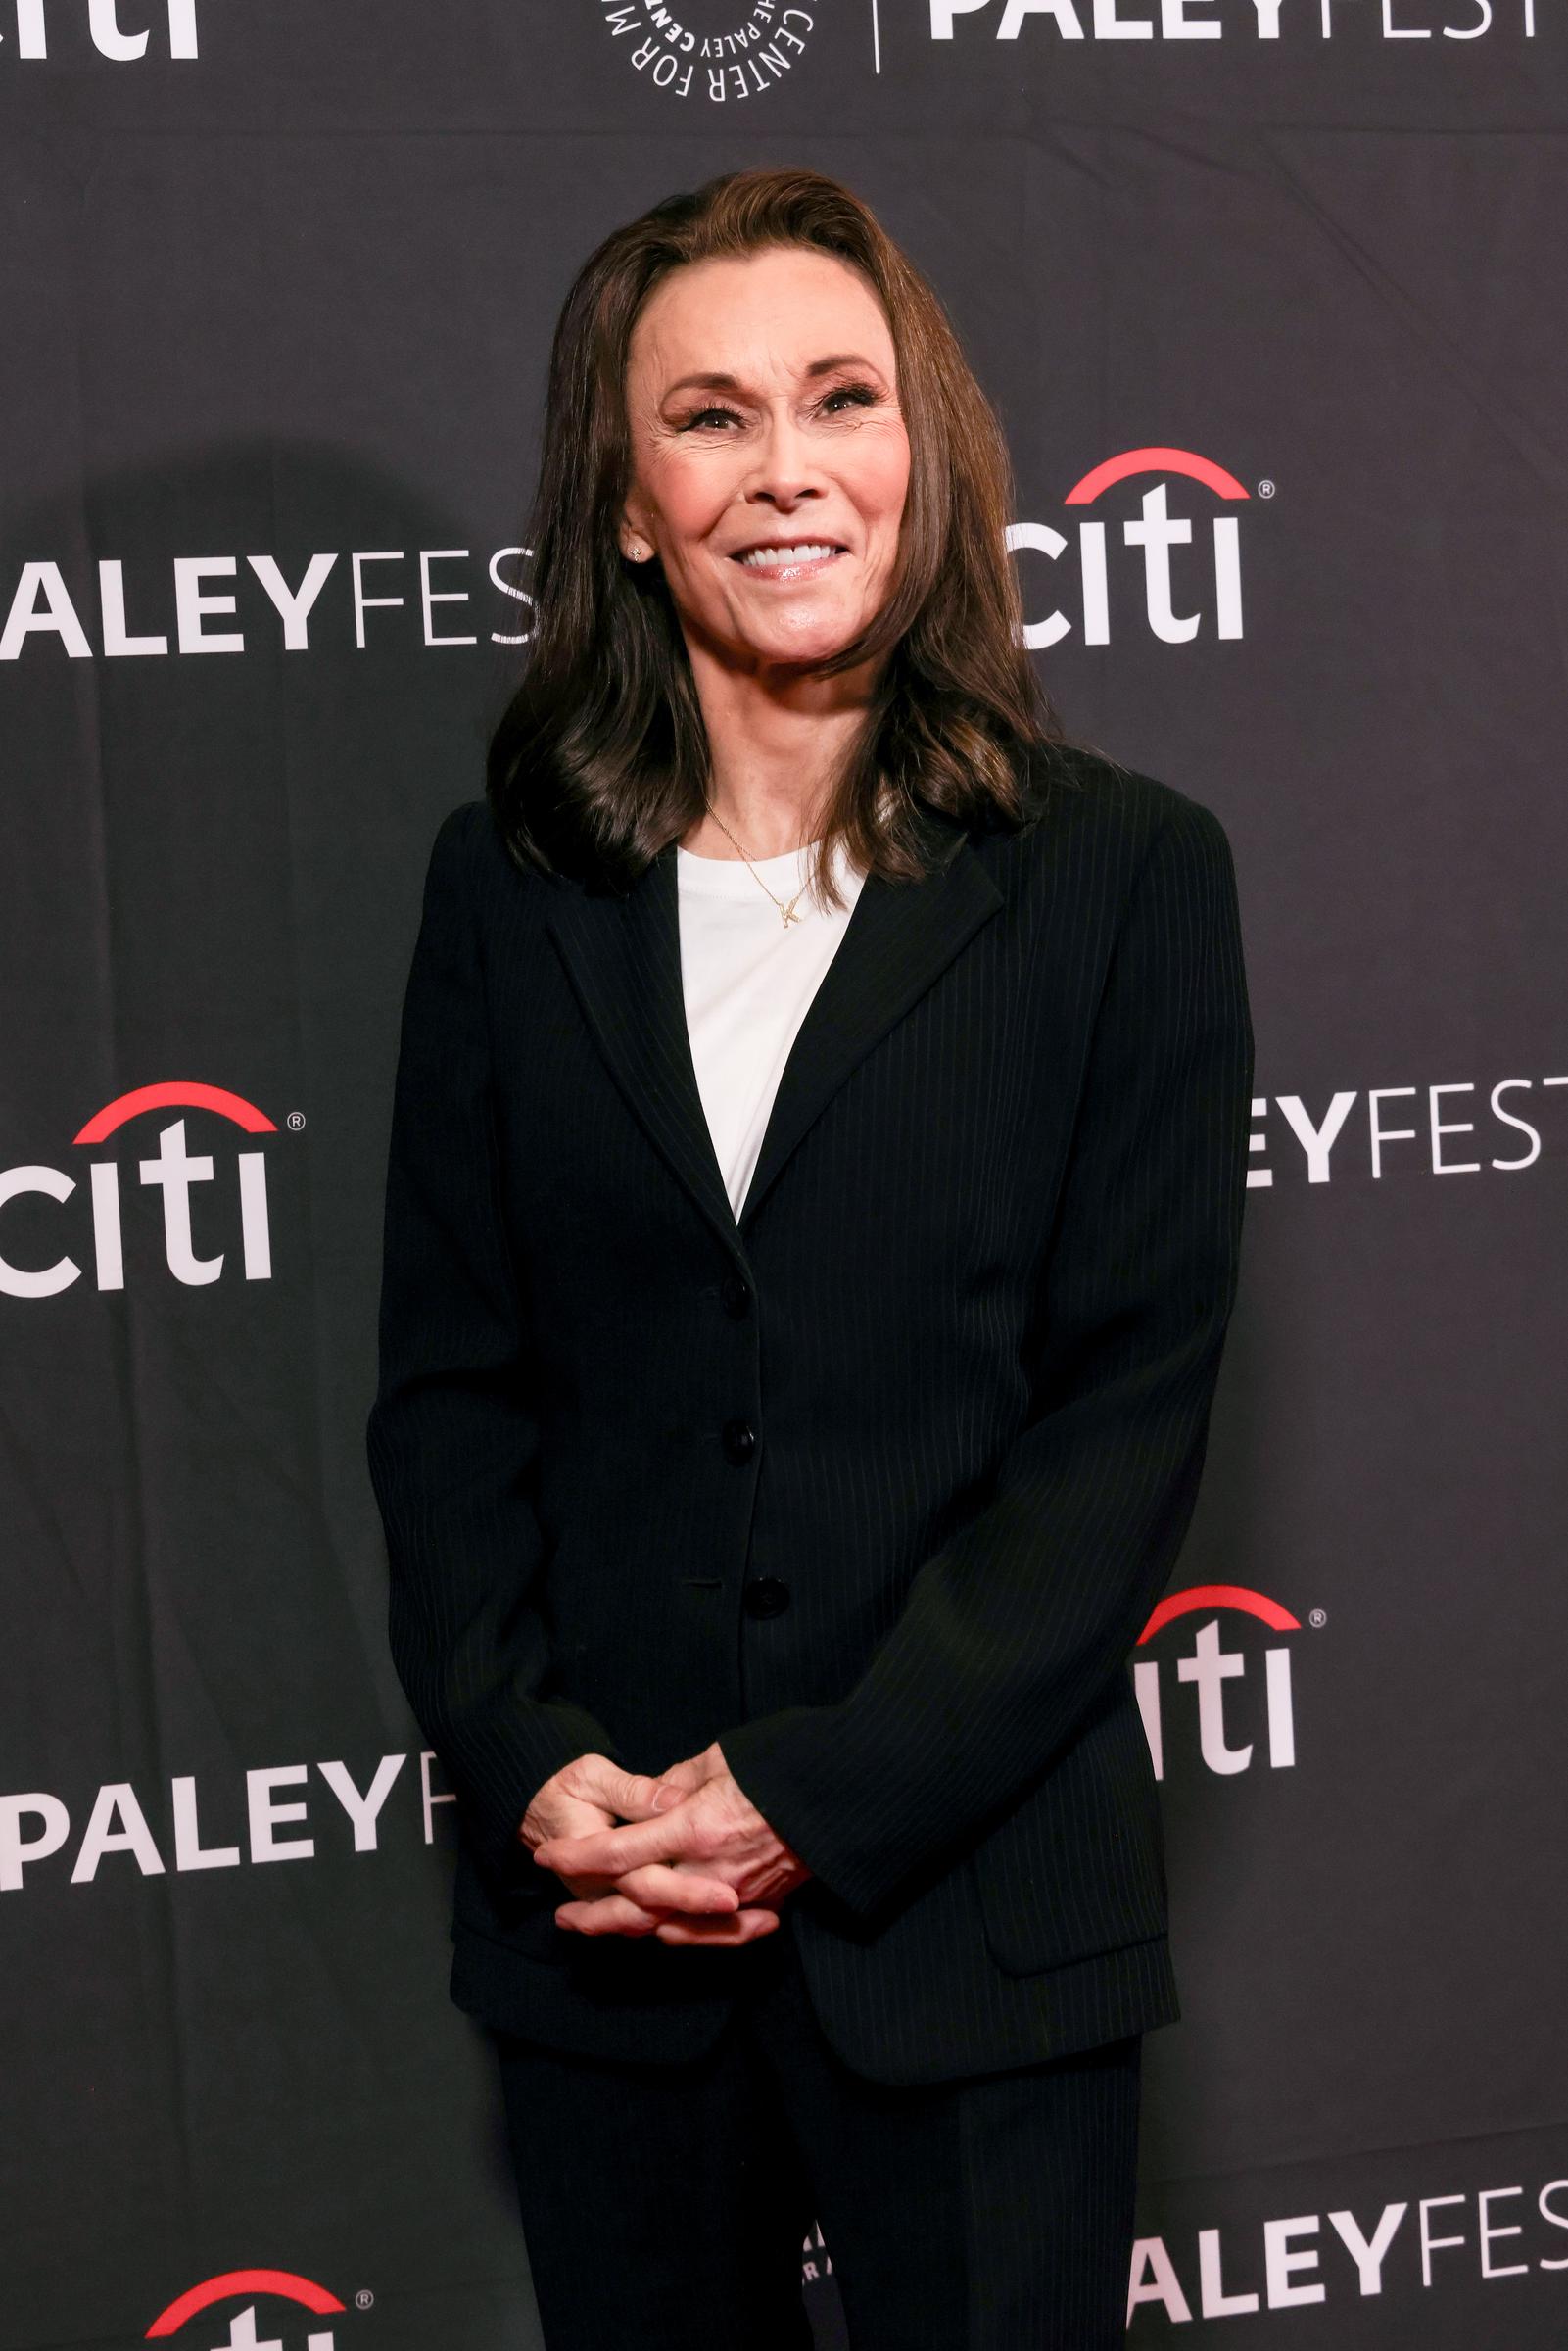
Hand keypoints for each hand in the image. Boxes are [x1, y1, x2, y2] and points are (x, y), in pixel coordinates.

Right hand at [520, 1751, 741, 1939]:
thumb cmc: (565, 1789)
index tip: (731, 1897)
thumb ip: (634, 1792)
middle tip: (761, 1919)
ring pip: (670, 1931)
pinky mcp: (632, 1903)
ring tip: (767, 1922)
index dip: (688, 1892)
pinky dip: (708, 1929)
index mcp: (596, 1859)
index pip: (646, 1884)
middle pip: (666, 1916)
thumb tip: (673, 1800)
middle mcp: (607, 1891)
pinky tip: (751, 1920)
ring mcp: (619, 1902)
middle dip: (714, 1922)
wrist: (534, 1812)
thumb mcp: (591, 1778)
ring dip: (717, 1933)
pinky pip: (671, 1927)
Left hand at [532, 1740, 811, 1947]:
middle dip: (594, 1914)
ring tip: (599, 1930)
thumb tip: (653, 1800)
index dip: (579, 1857)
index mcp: (696, 1827)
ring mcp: (739, 1893)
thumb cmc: (784, 1764)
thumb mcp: (723, 1758)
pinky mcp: (764, 1903)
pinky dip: (683, 1935)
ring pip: (672, 1926)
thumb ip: (679, 1782)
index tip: (548, 1856)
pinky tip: (662, 1934)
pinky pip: (713, 1932)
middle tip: (562, 1920)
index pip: (621, 1851)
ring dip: (631, 1930)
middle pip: (638, 1904)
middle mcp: (712, 1869)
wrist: (847, 1792)